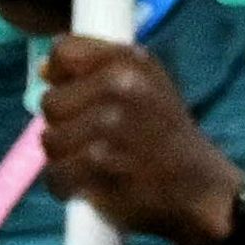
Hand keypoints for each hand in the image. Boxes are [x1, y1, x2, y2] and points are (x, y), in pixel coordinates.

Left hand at [39, 35, 238, 244]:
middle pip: (51, 102)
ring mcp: (108, 127)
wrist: (201, 191)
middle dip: (65, 125)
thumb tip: (42, 69)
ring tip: (93, 163)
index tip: (74, 95)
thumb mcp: (147, 85)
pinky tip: (90, 185)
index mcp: (130, 61)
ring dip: (65, 158)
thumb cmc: (167, 135)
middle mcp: (120, 87)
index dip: (59, 76)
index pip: (63, 52)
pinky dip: (66, 186)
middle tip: (93, 139)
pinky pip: (55, 175)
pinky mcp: (98, 166)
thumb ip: (97, 69)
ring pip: (49, 140)